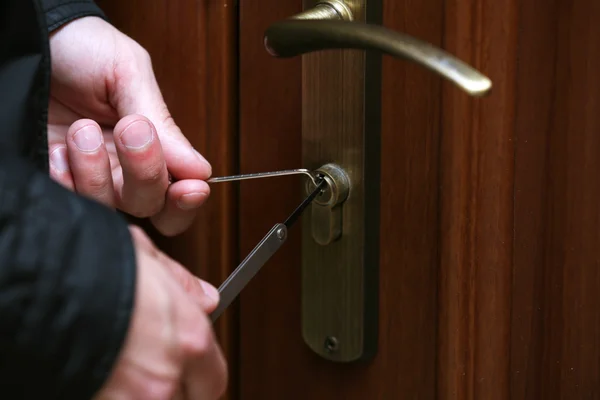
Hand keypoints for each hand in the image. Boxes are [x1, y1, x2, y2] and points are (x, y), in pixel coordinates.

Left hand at [47, 16, 210, 235]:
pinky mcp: (54, 175)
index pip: (178, 189)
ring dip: (97, 170)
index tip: (190, 187)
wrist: (33, 35)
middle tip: (132, 133)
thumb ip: (163, 124)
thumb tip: (200, 169)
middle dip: (145, 175)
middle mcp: (123, 166)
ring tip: (83, 128)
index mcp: (153, 143)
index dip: (187, 198)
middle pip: (149, 204)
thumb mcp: (130, 74)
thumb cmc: (85, 48)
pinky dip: (65, 177)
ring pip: (109, 205)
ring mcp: (89, 173)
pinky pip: (67, 199)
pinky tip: (60, 149)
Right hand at [94, 226, 227, 399]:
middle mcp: (164, 379)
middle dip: (169, 387)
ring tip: (116, 368)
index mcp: (188, 339)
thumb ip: (181, 283)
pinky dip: (107, 392)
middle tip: (147, 368)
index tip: (189, 371)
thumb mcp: (144, 256)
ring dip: (138, 392)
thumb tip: (206, 298)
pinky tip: (94, 374)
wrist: (32, 283)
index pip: (213, 380)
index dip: (200, 376)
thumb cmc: (87, 263)